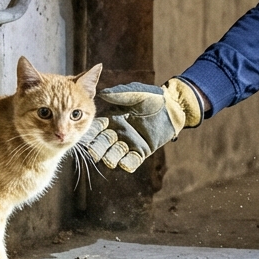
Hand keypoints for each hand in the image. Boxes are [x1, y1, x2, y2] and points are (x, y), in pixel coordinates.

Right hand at [83, 78, 203, 171]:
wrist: (172, 107)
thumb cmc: (152, 97)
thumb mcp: (135, 93)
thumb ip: (120, 94)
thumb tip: (102, 93)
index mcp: (111, 119)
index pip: (97, 128)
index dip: (91, 133)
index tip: (86, 137)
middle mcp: (117, 132)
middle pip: (103, 144)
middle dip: (98, 149)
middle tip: (94, 153)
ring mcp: (128, 143)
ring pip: (115, 154)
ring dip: (111, 158)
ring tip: (110, 160)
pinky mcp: (141, 152)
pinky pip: (132, 161)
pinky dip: (128, 164)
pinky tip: (125, 165)